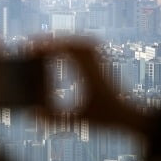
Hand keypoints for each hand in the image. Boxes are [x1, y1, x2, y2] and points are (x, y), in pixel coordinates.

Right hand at [31, 38, 149, 133]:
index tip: (30, 49)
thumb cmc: (106, 116)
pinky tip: (59, 49)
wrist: (130, 113)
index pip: (66, 49)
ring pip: (77, 40)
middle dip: (48, 41)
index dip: (46, 47)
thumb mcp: (77, 120)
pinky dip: (69, 43)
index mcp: (89, 71)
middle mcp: (95, 60)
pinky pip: (83, 44)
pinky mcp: (101, 59)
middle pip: (70, 41)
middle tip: (30, 45)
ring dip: (59, 40)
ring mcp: (100, 58)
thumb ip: (54, 119)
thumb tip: (32, 114)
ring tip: (41, 46)